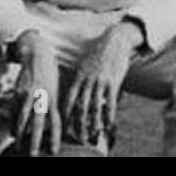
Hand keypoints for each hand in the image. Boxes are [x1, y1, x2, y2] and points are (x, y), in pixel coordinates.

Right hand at [12, 31, 61, 155]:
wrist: (36, 53)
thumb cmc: (50, 72)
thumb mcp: (56, 88)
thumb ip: (55, 103)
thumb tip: (56, 120)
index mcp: (54, 98)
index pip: (55, 122)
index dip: (54, 137)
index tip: (53, 150)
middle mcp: (41, 98)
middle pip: (38, 123)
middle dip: (34, 140)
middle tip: (33, 154)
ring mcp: (28, 94)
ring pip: (23, 117)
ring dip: (20, 132)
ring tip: (18, 144)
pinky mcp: (18, 90)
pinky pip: (14, 109)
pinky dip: (13, 121)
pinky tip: (12, 131)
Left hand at [63, 20, 139, 143]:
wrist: (114, 40)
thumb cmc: (99, 52)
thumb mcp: (85, 63)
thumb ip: (81, 77)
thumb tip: (77, 89)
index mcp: (78, 75)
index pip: (68, 96)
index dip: (64, 110)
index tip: (61, 122)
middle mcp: (86, 79)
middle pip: (79, 105)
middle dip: (77, 122)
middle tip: (75, 135)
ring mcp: (99, 81)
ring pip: (93, 105)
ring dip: (92, 122)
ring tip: (91, 135)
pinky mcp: (112, 82)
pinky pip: (109, 102)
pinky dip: (108, 115)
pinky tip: (109, 125)